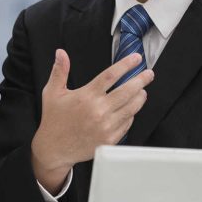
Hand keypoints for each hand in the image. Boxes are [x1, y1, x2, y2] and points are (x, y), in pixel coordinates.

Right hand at [31, 49, 152, 192]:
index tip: (136, 58)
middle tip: (149, 74)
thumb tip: (61, 52)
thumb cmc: (54, 119)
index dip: (126, 64)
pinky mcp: (109, 139)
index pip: (111, 75)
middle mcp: (98, 110)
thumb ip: (59, 71)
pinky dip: (131, 114)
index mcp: (86, 96)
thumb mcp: (52, 92)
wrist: (54, 148)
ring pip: (131, 108)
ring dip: (140, 97)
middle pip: (127, 91)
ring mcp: (106, 126)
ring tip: (142, 90)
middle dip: (141, 80)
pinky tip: (131, 109)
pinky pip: (127, 124)